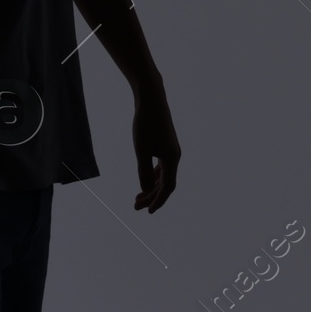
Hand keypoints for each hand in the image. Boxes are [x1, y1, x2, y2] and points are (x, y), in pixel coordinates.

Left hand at [131, 87, 180, 212]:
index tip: (147, 212)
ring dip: (151, 188)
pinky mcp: (166, 146)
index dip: (158, 201)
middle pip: (165, 184)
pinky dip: (153, 177)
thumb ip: (143, 171)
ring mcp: (171, 151)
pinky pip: (162, 167)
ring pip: (163, 176)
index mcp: (172, 158)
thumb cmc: (145, 123)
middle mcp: (175, 157)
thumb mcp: (141, 150)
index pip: (168, 187)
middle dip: (151, 197)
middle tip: (135, 207)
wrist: (151, 100)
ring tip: (137, 198)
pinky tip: (144, 182)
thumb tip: (146, 189)